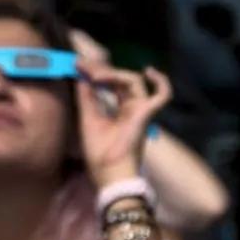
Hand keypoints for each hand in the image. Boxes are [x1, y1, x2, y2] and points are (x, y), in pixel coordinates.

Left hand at [78, 64, 172, 187]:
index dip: (96, 72)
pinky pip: (162, 97)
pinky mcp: (146, 114)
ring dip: (114, 74)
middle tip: (83, 67)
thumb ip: (86, 98)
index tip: (77, 65)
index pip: (111, 83)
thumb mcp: (88, 120)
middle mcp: (131, 108)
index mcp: (118, 110)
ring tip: (96, 76)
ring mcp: (140, 110)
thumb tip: (81, 76)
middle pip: (121, 79)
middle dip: (102, 70)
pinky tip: (149, 72)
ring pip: (133, 81)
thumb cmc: (100, 154)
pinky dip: (161, 83)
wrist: (109, 174)